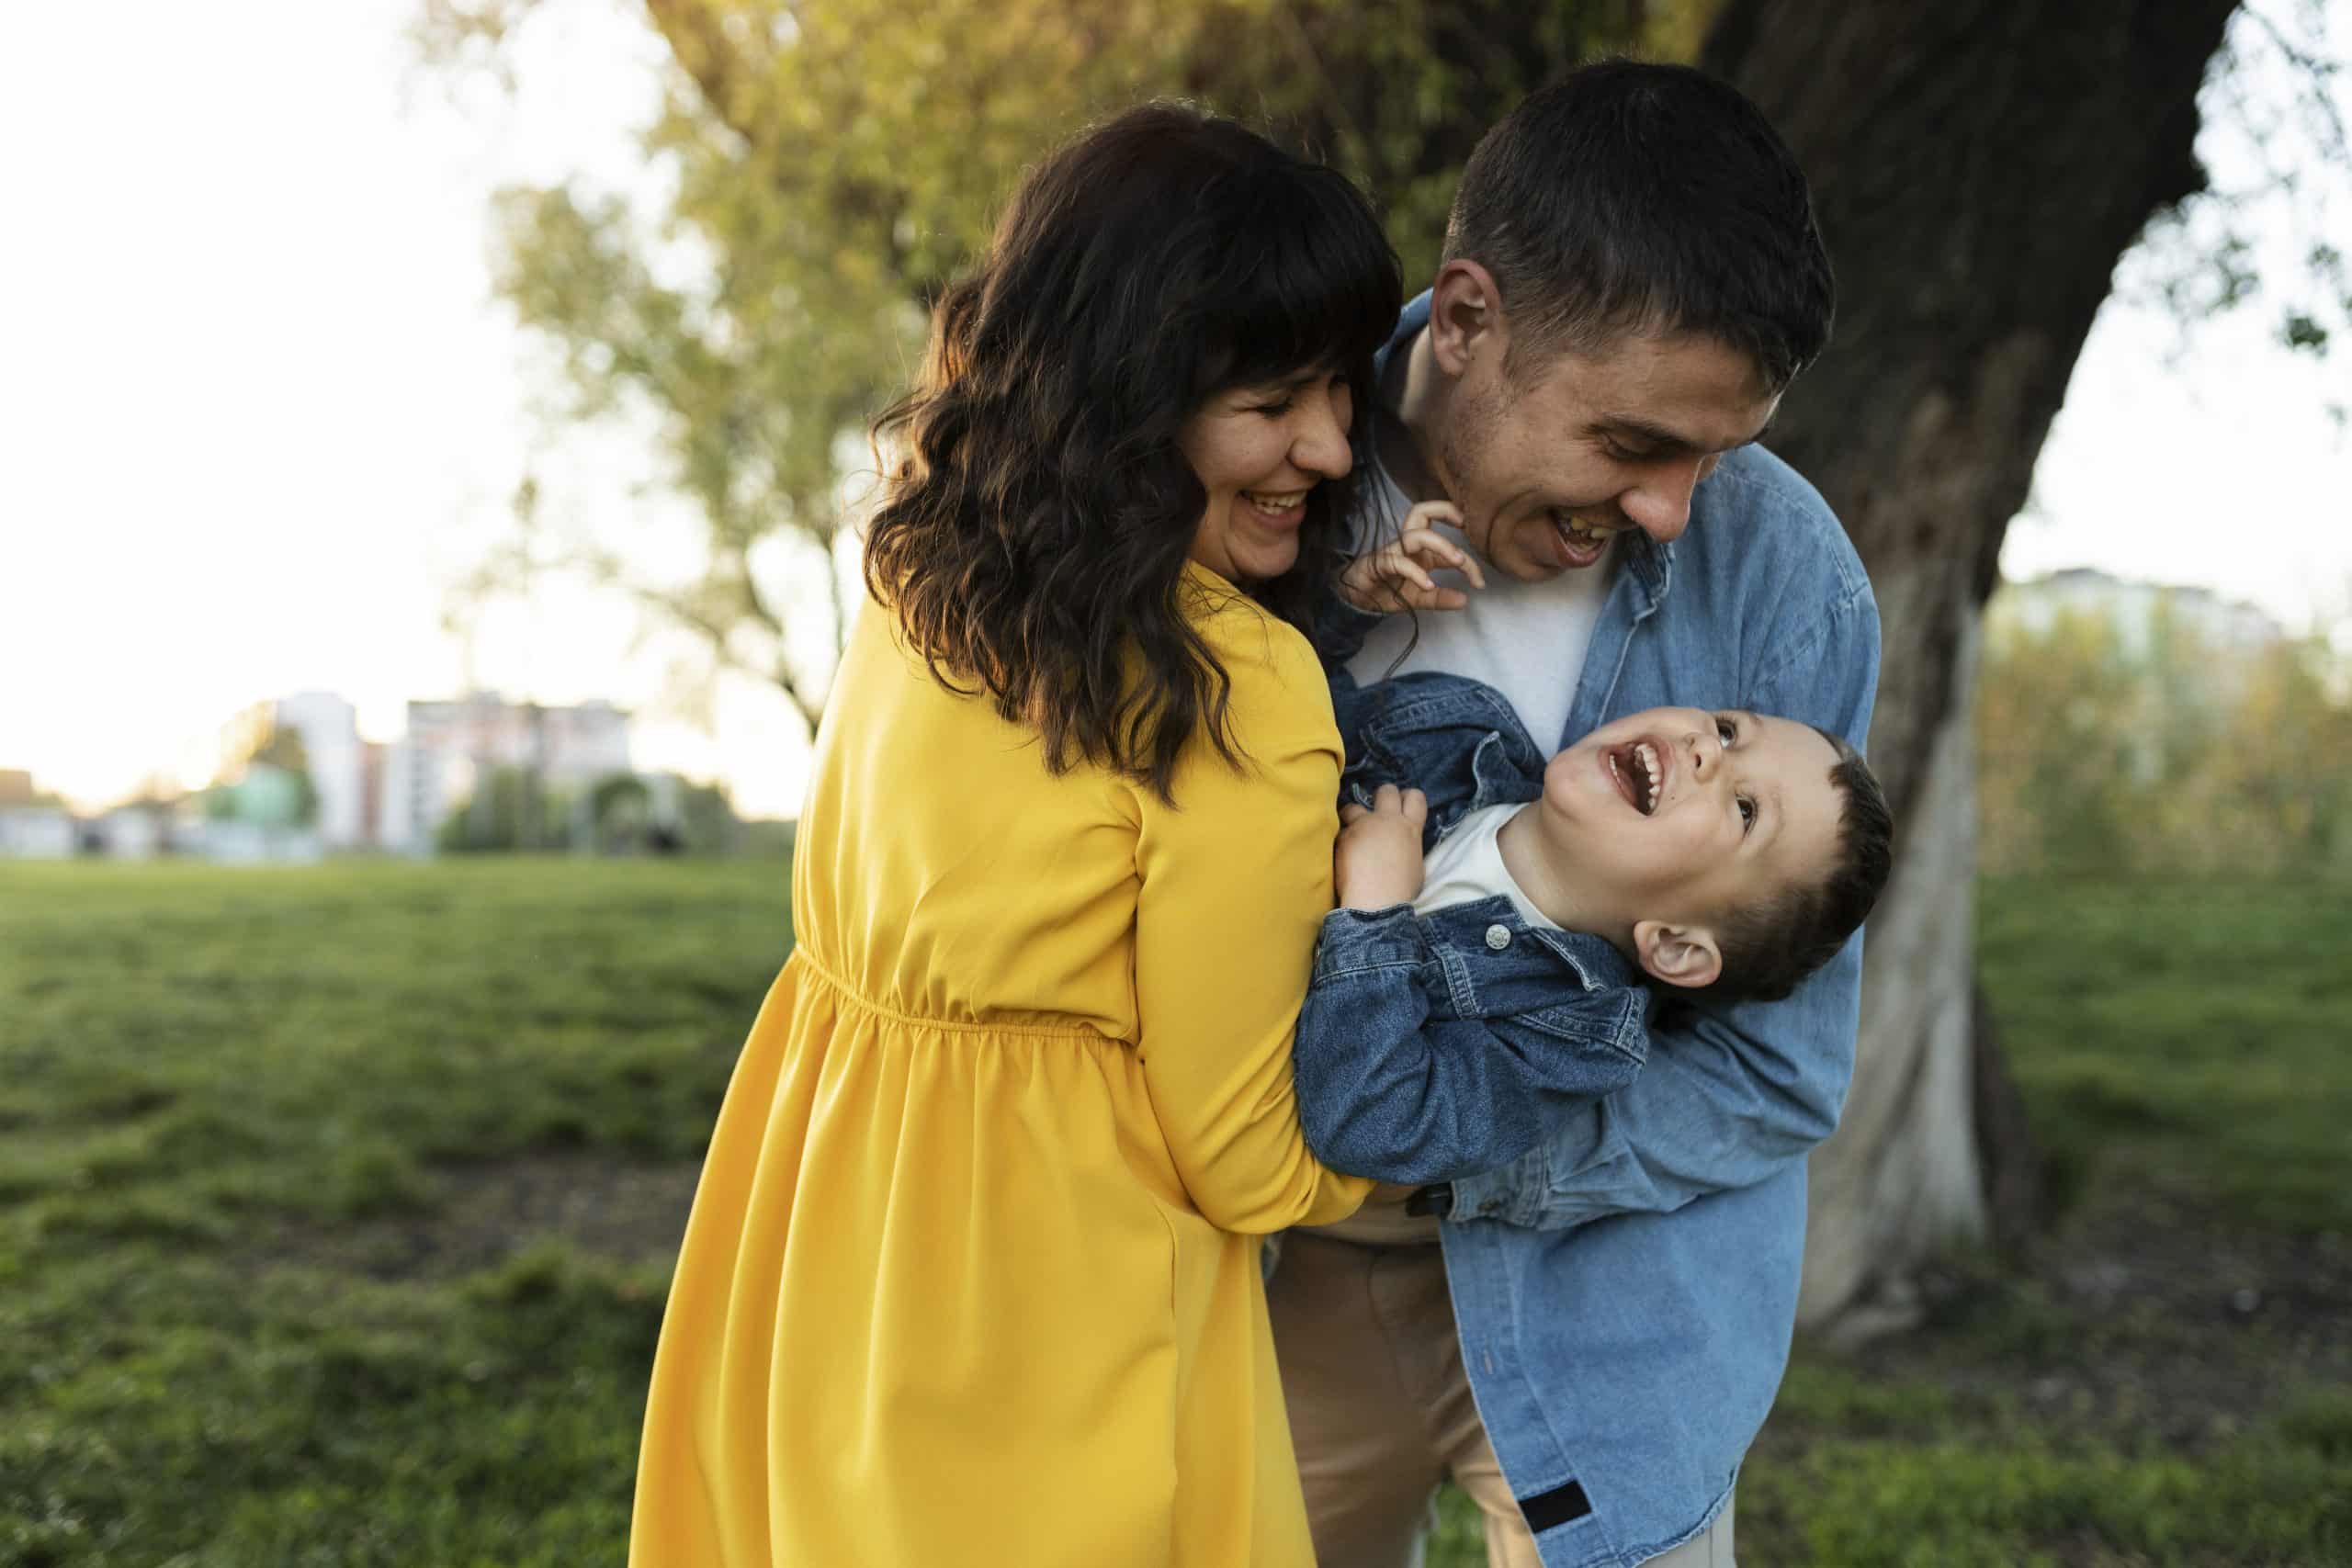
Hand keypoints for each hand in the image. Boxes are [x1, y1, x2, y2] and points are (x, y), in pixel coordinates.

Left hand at [1334, 783, 1428, 910]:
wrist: (1376, 901)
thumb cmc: (1400, 890)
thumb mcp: (1415, 863)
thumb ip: (1407, 844)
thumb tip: (1400, 842)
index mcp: (1410, 828)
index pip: (1415, 796)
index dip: (1406, 798)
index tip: (1401, 806)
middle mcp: (1387, 820)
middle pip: (1386, 790)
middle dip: (1382, 796)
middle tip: (1377, 812)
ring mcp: (1363, 825)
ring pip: (1353, 806)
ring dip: (1353, 816)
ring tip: (1353, 832)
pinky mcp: (1343, 836)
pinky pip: (1340, 830)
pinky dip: (1341, 839)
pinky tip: (1342, 854)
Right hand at [1337, 501, 1486, 612]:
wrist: (1353, 602)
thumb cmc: (1385, 591)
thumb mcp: (1419, 598)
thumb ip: (1440, 598)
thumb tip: (1465, 600)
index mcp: (1419, 550)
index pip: (1447, 542)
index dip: (1468, 561)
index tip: (1480, 582)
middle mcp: (1406, 545)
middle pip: (1422, 511)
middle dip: (1445, 510)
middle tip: (1466, 526)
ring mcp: (1392, 552)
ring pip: (1416, 534)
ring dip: (1442, 545)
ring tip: (1458, 562)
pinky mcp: (1378, 564)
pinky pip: (1398, 561)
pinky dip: (1416, 572)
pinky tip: (1428, 586)